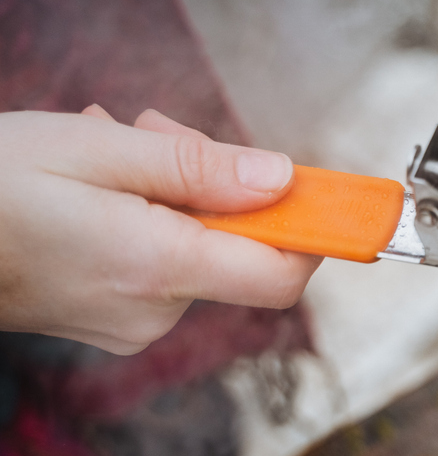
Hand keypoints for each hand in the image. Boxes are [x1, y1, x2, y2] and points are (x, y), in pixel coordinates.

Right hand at [0, 107, 321, 354]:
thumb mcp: (95, 152)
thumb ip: (197, 168)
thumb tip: (283, 180)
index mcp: (159, 267)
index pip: (280, 274)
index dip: (314, 234)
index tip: (329, 197)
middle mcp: (154, 310)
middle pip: (235, 247)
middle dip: (212, 182)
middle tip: (151, 131)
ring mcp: (129, 324)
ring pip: (194, 248)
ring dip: (170, 191)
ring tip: (105, 151)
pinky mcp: (108, 322)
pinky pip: (158, 264)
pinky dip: (144, 220)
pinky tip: (90, 190)